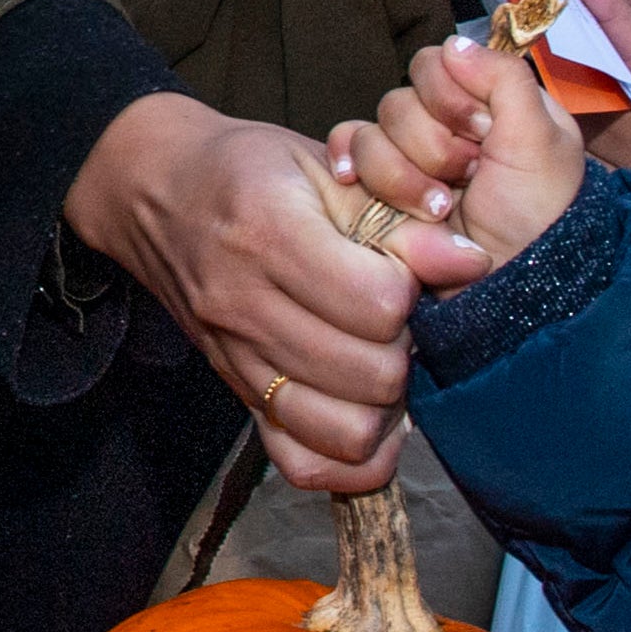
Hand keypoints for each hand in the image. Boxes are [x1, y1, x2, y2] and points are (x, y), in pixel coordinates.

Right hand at [60, 92, 441, 492]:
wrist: (159, 191)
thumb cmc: (250, 171)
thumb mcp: (329, 169)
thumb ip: (402, 221)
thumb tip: (472, 263)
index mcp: (271, 234)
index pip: (380, 304)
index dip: (412, 291)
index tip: (403, 270)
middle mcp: (245, 305)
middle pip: (371, 374)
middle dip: (405, 349)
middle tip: (400, 319)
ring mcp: (234, 358)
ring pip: (345, 431)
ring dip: (382, 405)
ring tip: (380, 359)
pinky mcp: (234, 393)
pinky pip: (302, 462)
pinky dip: (345, 454)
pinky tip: (360, 411)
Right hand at [329, 31, 582, 285]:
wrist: (512, 291)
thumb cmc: (538, 217)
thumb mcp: (542, 142)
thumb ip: (505, 80)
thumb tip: (455, 42)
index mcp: (487, 104)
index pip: (437, 63)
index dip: (451, 97)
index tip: (484, 133)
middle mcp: (445, 127)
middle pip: (400, 101)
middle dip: (432, 146)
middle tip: (468, 178)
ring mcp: (410, 161)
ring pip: (372, 135)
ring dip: (404, 175)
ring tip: (440, 209)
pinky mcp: (381, 193)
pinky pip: (347, 158)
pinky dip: (352, 168)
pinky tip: (356, 184)